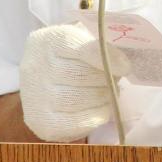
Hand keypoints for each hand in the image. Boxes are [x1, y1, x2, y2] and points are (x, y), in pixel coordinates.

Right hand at [19, 24, 129, 141]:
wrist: (39, 83)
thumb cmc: (67, 57)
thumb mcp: (78, 39)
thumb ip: (97, 43)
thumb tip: (122, 58)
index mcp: (48, 40)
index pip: (79, 47)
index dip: (106, 57)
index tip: (125, 67)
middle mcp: (36, 67)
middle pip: (81, 75)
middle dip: (106, 79)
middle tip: (115, 80)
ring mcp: (36, 96)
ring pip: (79, 99)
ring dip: (103, 98)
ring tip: (109, 94)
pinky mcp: (41, 121)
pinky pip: (75, 122)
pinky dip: (95, 117)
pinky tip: (101, 110)